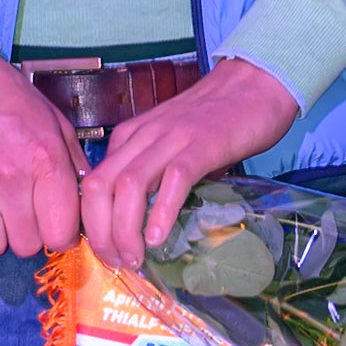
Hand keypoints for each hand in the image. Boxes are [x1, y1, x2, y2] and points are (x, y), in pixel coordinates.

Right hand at [0, 46, 87, 258]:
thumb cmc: (5, 93)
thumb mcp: (52, 118)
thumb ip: (72, 162)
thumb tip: (87, 200)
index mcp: (45, 159)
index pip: (61, 234)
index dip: (60, 231)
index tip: (53, 218)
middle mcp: (11, 177)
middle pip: (27, 246)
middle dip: (29, 231)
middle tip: (23, 205)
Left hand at [79, 58, 298, 270]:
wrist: (254, 83)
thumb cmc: (215, 119)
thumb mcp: (170, 144)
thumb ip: (154, 173)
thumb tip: (144, 224)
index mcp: (130, 136)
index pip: (92, 184)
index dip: (91, 226)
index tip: (107, 253)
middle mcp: (143, 136)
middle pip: (100, 187)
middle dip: (100, 233)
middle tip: (118, 262)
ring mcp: (172, 138)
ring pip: (128, 185)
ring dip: (125, 230)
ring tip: (136, 258)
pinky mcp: (202, 143)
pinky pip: (173, 179)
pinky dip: (162, 212)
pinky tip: (160, 238)